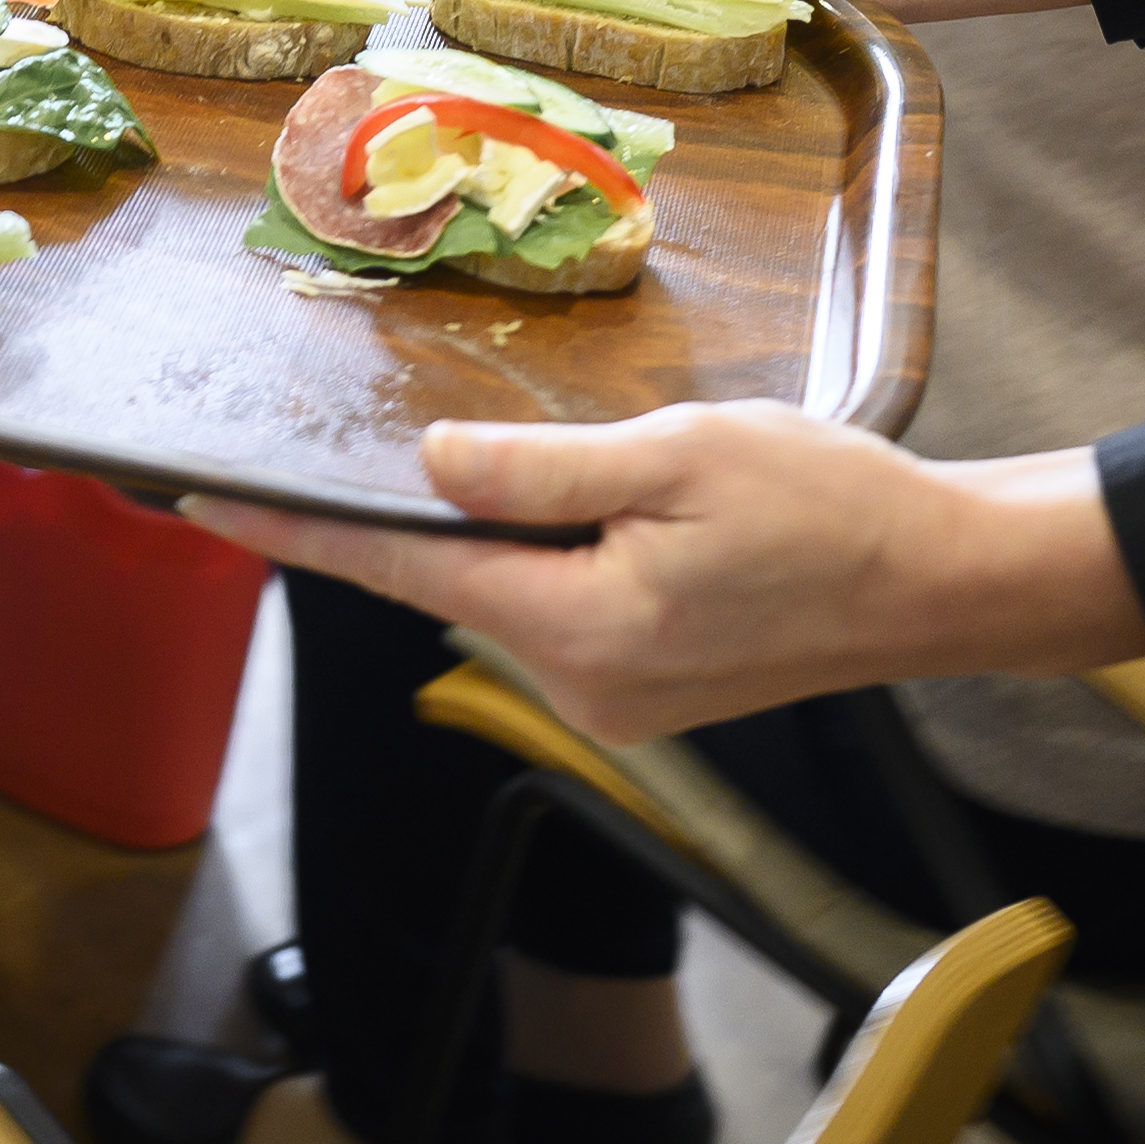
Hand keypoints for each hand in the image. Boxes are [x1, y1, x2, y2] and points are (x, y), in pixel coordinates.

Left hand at [183, 408, 1144, 744]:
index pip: (401, 571)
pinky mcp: (657, 692)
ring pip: (512, 600)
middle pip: (454, 587)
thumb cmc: (829, 506)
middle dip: (410, 520)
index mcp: (578, 626)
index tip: (199, 504)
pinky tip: (581, 513)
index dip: (297, 533)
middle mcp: (584, 685)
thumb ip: (541, 471)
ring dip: (495, 539)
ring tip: (513, 468)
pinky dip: (548, 563)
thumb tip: (432, 471)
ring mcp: (622, 701)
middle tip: (345, 442)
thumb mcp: (678, 454)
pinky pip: (566, 616)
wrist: (945, 583)